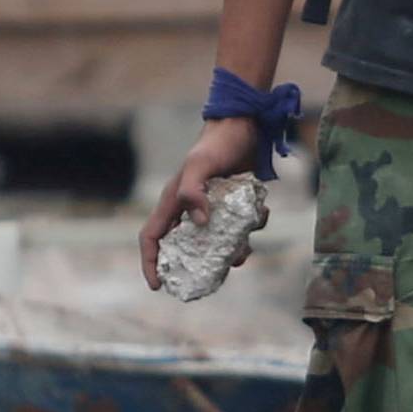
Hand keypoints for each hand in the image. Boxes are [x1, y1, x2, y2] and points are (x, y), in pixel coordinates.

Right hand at [139, 116, 260, 288]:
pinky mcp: (232, 205)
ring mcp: (211, 208)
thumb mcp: (201, 165)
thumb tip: (199, 224)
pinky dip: (250, 230)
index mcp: (172, 202)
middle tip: (210, 279)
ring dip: (230, 252)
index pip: (151, 238)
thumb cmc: (217, 144)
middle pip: (183, 248)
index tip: (158, 286)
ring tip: (243, 253)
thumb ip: (193, 191)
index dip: (150, 263)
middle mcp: (189, 208)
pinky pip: (238, 228)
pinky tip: (262, 216)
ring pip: (215, 243)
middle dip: (197, 266)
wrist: (245, 125)